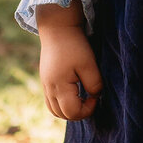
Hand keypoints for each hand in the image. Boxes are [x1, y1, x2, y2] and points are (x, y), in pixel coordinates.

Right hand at [35, 4, 102, 120]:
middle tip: (91, 100)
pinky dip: (62, 104)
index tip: (96, 97)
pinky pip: (51, 101)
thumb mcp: (89, 64)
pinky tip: (74, 93)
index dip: (87, 110)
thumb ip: (94, 84)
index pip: (72, 112)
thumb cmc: (74, 45)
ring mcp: (45, 85)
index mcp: (59, 86)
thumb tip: (96, 96)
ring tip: (82, 98)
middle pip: (62, 114)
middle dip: (79, 113)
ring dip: (69, 110)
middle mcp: (49, 88)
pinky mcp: (45, 80)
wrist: (57, 28)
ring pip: (54, 110)